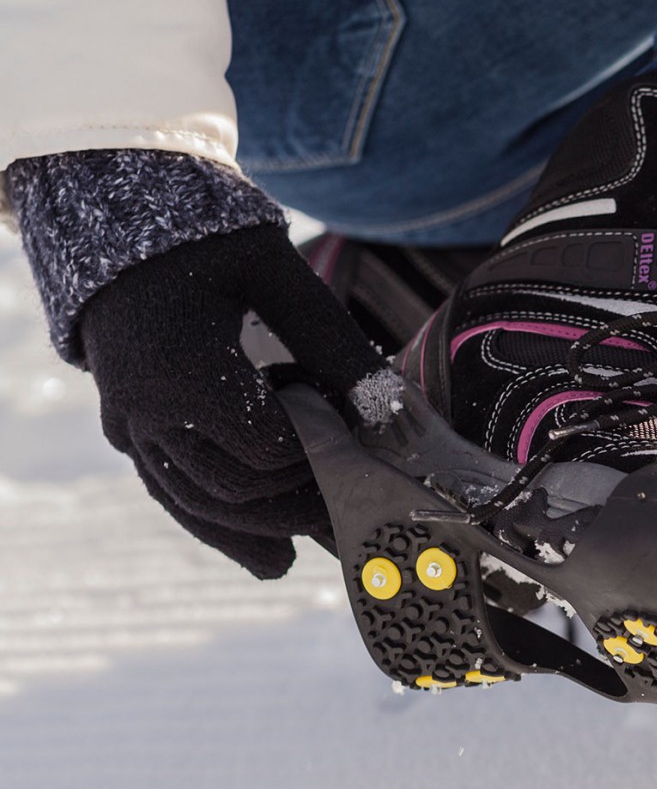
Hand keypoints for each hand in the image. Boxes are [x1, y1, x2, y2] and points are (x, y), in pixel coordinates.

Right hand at [78, 223, 386, 577]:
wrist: (122, 228)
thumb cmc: (211, 244)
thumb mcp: (282, 280)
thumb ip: (339, 350)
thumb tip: (401, 416)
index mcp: (185, 368)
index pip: (267, 446)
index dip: (321, 454)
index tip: (361, 442)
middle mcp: (144, 409)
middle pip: (234, 489)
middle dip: (302, 502)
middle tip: (362, 503)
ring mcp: (127, 427)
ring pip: (200, 505)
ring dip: (266, 530)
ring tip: (330, 544)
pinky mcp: (127, 434)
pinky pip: (173, 496)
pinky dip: (223, 530)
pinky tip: (271, 560)